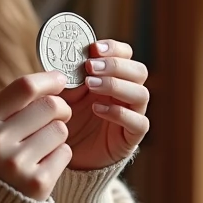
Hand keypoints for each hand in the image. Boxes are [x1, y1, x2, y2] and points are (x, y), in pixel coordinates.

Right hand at [0, 71, 73, 201]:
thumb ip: (13, 104)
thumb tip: (55, 79)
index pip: (25, 87)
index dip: (48, 79)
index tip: (61, 79)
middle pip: (50, 106)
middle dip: (61, 107)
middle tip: (58, 113)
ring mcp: (17, 164)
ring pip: (60, 130)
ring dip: (58, 133)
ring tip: (43, 143)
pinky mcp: (36, 184)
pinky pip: (65, 153)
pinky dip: (59, 154)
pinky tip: (43, 163)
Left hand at [59, 40, 149, 170]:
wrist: (65, 155)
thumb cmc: (64, 118)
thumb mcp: (61, 93)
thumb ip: (65, 76)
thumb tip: (60, 56)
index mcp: (112, 77)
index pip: (126, 55)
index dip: (114, 48)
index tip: (94, 48)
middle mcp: (126, 93)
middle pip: (139, 71)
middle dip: (116, 65)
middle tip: (90, 66)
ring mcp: (132, 114)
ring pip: (141, 94)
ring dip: (116, 85)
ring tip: (91, 85)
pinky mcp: (131, 137)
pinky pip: (138, 122)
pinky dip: (119, 113)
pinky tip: (97, 109)